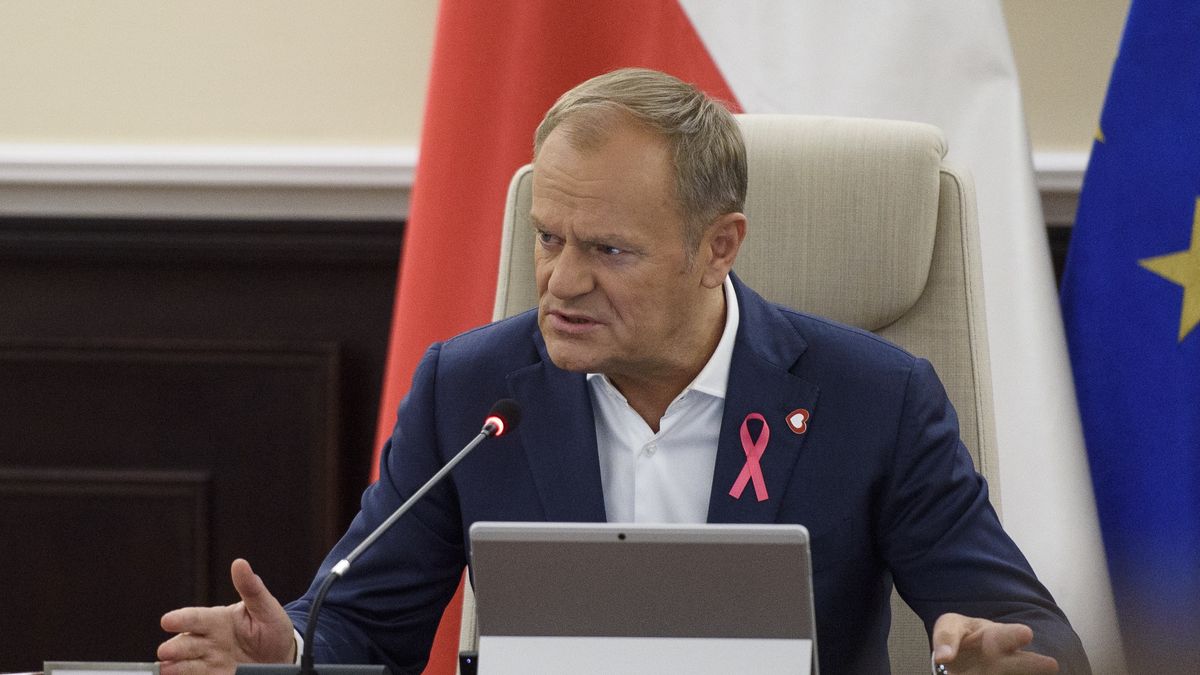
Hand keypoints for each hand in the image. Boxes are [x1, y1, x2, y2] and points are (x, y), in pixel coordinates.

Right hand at [158, 558, 296, 674]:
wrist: (282, 656)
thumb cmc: (271, 627)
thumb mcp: (266, 608)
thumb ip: (251, 588)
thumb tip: (240, 563)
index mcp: (218, 620)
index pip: (196, 618)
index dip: (181, 619)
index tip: (167, 621)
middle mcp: (208, 640)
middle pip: (187, 643)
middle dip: (175, 647)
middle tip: (165, 651)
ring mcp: (210, 660)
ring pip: (186, 663)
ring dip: (175, 666)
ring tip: (166, 668)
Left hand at [932, 613, 1058, 673]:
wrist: (969, 654)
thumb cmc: (964, 635)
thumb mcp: (951, 626)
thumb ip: (946, 637)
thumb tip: (943, 658)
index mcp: (997, 636)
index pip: (1008, 634)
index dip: (1016, 635)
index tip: (1026, 633)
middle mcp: (1007, 658)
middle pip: (1021, 661)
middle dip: (1033, 663)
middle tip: (1051, 664)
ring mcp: (1005, 672)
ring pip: (1018, 670)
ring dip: (1028, 670)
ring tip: (1047, 669)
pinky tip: (1023, 674)